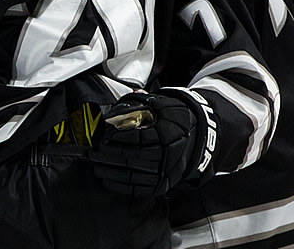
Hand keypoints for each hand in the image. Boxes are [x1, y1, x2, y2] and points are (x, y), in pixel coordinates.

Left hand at [88, 90, 217, 196]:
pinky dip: (121, 186)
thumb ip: (139, 104)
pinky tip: (107, 180)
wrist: (201, 137)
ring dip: (111, 172)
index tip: (104, 136)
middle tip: (92, 153)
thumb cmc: (175, 117)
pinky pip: (140, 188)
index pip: (137, 137)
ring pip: (134, 175)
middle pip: (132, 157)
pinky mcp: (164, 184)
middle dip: (108, 156)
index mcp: (167, 132)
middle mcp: (168, 154)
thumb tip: (115, 111)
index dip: (118, 137)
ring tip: (95, 166)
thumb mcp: (162, 104)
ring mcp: (167, 171)